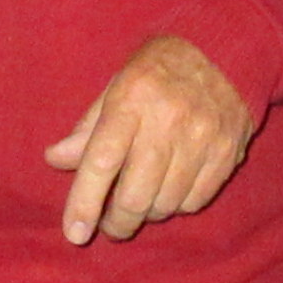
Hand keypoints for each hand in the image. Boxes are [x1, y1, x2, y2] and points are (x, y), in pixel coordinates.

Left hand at [43, 36, 254, 243]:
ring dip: (146, 214)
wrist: (227, 48)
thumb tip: (55, 159)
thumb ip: (88, 127)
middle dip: (117, 223)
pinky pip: (194, 201)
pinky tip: (169, 190)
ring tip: (141, 201)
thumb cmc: (161, 68)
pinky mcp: (227, 153)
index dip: (84, 203)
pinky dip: (176, 206)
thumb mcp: (117, 84)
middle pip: (135, 196)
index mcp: (132, 100)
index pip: (101, 161)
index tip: (74, 233)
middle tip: (111, 223)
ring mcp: (202, 139)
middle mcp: (168, 121)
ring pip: (165, 205)